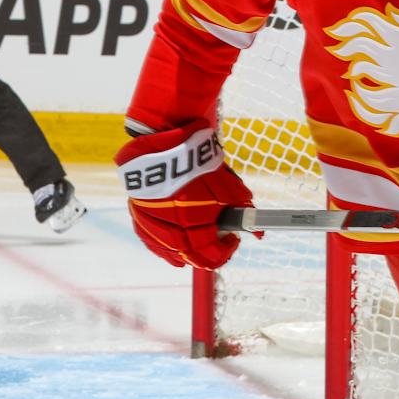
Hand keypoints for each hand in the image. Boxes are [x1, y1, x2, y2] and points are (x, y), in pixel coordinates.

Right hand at [115, 123, 253, 269]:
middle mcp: (173, 229)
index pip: (213, 254)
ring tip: (196, 245)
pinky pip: (151, 242)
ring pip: (171, 252)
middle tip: (217, 241)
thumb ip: (244, 211)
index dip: (227, 250)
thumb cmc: (199, 164)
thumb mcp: (228, 186)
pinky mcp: (138, 215)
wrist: (166, 141)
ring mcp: (153, 224)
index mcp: (196, 223)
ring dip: (186, 253)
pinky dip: (164, 248)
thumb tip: (259, 234)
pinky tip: (173, 250)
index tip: (233, 238)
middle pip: (193, 257)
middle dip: (209, 252)